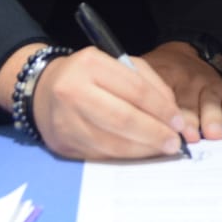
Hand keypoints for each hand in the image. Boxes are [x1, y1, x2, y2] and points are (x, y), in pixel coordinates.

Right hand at [31, 47, 189, 160]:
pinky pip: (100, 154)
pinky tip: (139, 153)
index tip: (178, 122)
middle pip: (122, 118)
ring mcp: (65, 119)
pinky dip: (124, 156)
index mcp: (91, 64)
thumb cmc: (89, 76)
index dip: (161, 109)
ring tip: (161, 149)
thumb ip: (149, 83)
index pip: (135, 89)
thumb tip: (173, 114)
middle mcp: (74, 90)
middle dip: (154, 133)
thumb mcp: (118, 65)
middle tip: (173, 142)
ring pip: (111, 141)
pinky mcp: (63, 143)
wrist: (43, 90)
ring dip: (142, 149)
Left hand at [139, 41, 221, 139]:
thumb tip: (121, 120)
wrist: (186, 52)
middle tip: (190, 136)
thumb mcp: (142, 71)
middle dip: (190, 121)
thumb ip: (135, 92)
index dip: (165, 112)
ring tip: (213, 132)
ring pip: (211, 103)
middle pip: (188, 103)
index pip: (163, 95)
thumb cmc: (161, 71)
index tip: (166, 127)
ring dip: (212, 118)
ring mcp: (207, 87)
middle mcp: (187, 82)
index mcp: (164, 76)